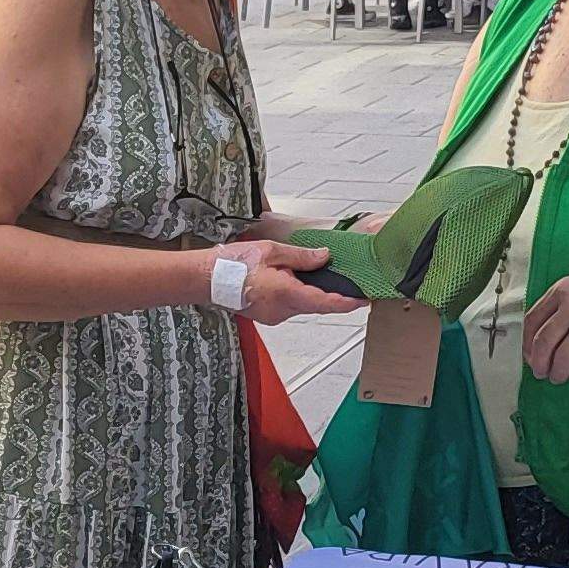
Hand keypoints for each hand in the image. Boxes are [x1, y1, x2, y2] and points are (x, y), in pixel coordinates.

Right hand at [218, 237, 367, 325]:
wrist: (205, 279)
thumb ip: (301, 257)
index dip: (347, 302)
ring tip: (305, 271)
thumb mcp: (271, 251)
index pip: (325, 302)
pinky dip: (295, 294)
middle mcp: (282, 310)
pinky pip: (289, 305)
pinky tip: (288, 279)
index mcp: (286, 293)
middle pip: (316, 304)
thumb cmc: (232, 264)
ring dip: (309, 291)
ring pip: (302, 304)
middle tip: (345, 279)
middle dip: (330, 292)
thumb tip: (325, 257)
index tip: (364, 299)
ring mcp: (274, 316)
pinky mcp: (267, 316)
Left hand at [522, 252, 568, 383]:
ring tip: (557, 377)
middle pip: (544, 343)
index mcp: (561, 291)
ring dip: (556, 373)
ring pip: (563, 358)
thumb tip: (542, 323)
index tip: (529, 353)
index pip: (532, 321)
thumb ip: (559, 298)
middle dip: (538, 363)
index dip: (526, 343)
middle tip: (539, 371)